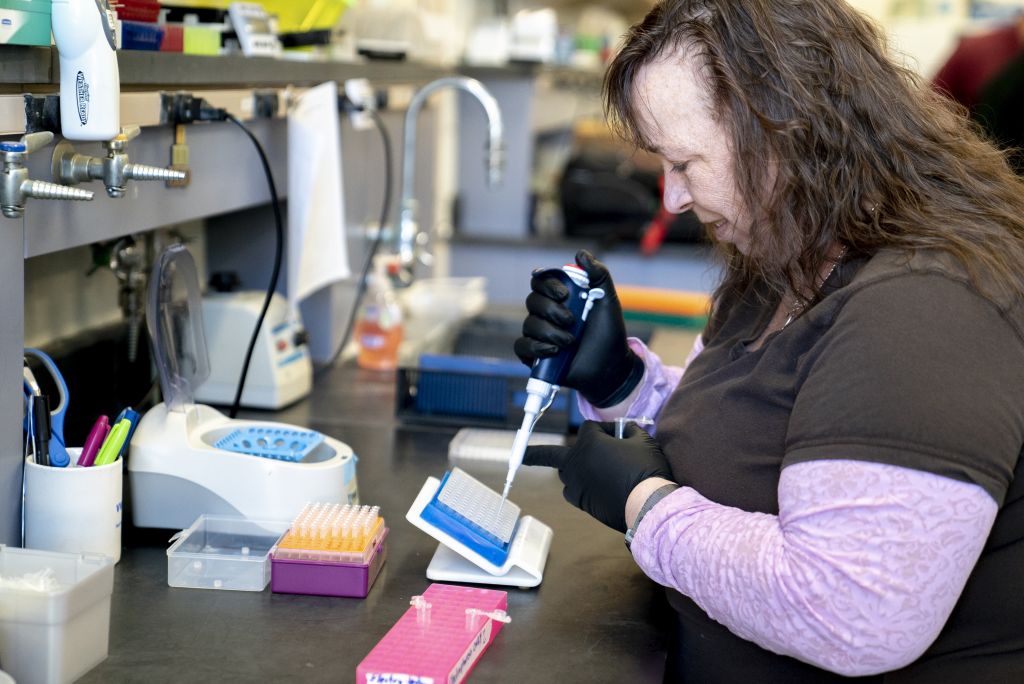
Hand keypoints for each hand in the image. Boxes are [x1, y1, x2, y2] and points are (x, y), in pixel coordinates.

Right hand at [514, 249, 643, 407]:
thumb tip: (580, 254)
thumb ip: (598, 274)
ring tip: (570, 342)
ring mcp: (539, 334)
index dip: (547, 284)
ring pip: (529, 324)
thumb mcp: (608, 300)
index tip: (564, 294)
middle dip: (551, 310)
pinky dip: (535, 347)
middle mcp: (546, 313)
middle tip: (571, 321)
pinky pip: (521, 346)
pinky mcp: (535, 355)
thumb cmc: (609, 332)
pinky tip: (554, 351)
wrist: (611, 365)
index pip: (540, 281)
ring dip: (550, 332)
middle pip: (532, 301)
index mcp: (560, 297)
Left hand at [523, 420, 673, 532]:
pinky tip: (598, 489)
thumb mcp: (642, 440)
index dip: (605, 430)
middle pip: (554, 454)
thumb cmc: (645, 467)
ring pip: (567, 473)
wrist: (646, 504)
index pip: (590, 428)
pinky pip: (575, 491)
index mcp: (588, 442)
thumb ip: (629, 432)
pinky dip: (582, 487)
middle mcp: (575, 462)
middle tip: (521, 455)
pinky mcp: (580, 502)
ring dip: (575, 469)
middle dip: (535, 454)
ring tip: (588, 471)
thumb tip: (626, 431)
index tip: (619, 435)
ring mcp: (574, 483)